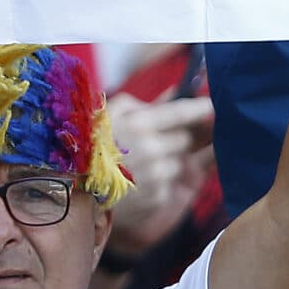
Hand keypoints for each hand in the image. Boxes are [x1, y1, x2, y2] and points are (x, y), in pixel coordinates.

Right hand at [104, 92, 217, 257]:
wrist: (72, 191)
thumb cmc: (91, 147)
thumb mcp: (110, 116)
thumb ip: (143, 103)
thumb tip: (177, 90)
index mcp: (138, 124)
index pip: (183, 112)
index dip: (202, 108)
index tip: (216, 105)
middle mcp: (151, 149)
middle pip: (186, 139)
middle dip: (177, 139)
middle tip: (157, 142)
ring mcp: (156, 175)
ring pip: (179, 162)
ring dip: (167, 162)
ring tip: (138, 165)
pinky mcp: (158, 198)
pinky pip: (171, 183)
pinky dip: (160, 182)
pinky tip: (138, 182)